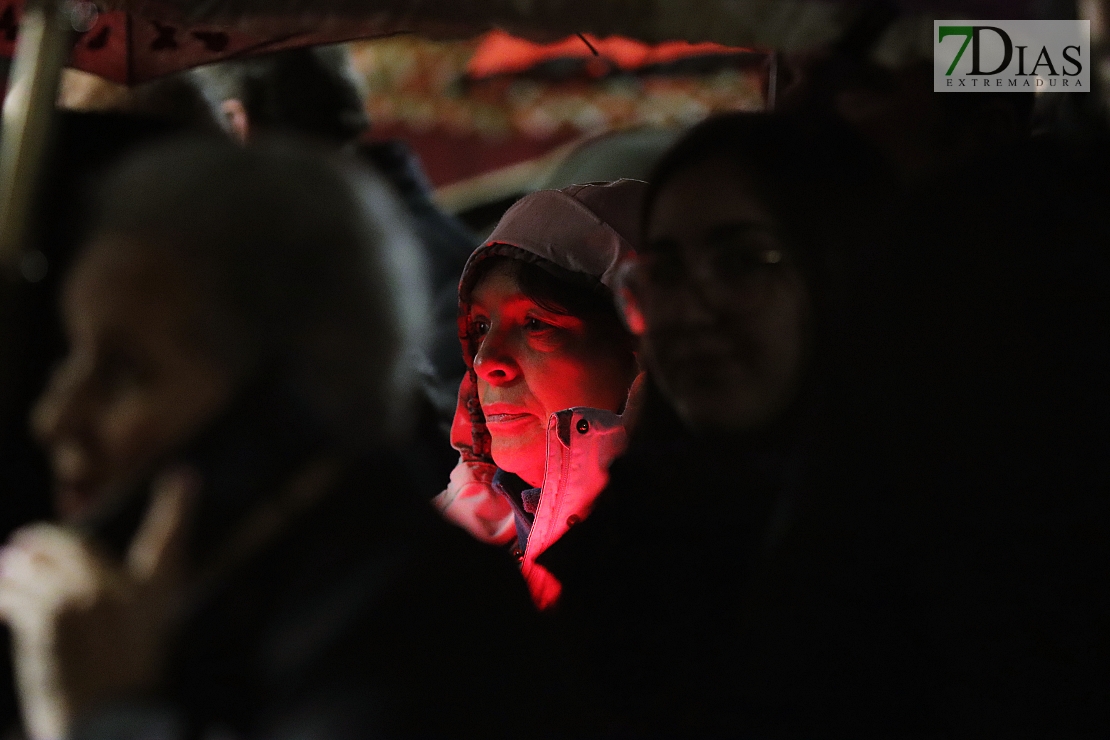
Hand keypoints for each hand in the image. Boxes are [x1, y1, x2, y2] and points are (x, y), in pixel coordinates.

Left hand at [0, 470, 195, 739]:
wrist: (109, 727)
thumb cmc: (123, 703)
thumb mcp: (133, 657)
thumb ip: (114, 621)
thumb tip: (89, 603)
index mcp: (153, 601)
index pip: (170, 543)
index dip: (180, 508)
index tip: (187, 476)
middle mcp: (119, 593)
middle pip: (78, 546)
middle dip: (49, 542)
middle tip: (29, 542)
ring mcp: (84, 600)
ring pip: (40, 565)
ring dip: (18, 566)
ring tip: (7, 566)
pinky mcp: (50, 616)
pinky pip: (17, 593)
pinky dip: (5, 593)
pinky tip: (1, 597)